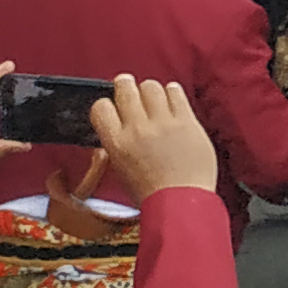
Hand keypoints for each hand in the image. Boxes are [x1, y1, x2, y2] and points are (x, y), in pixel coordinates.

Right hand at [88, 74, 217, 199]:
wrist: (181, 202)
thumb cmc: (151, 192)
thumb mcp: (120, 168)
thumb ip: (118, 143)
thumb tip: (119, 125)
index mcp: (116, 143)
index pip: (101, 107)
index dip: (106, 103)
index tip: (113, 104)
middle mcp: (137, 129)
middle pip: (126, 89)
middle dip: (125, 85)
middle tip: (128, 86)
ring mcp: (163, 123)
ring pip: (151, 86)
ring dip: (150, 89)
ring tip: (154, 97)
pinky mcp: (187, 121)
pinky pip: (176, 93)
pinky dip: (172, 92)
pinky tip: (172, 98)